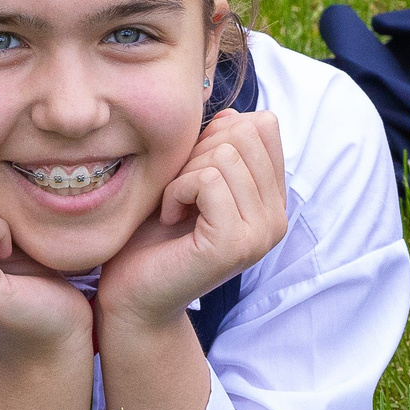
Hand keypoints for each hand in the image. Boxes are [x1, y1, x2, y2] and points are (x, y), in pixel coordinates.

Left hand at [95, 110, 288, 336]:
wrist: (133, 295)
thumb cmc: (154, 235)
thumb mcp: (192, 177)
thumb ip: (219, 147)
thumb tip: (234, 114)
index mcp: (273, 200)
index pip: (264, 125)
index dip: (218, 133)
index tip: (193, 171)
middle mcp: (277, 218)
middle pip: (245, 134)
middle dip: (199, 152)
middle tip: (180, 190)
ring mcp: (261, 234)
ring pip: (225, 155)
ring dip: (184, 174)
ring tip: (174, 206)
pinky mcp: (235, 244)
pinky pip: (208, 180)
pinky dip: (177, 191)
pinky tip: (169, 217)